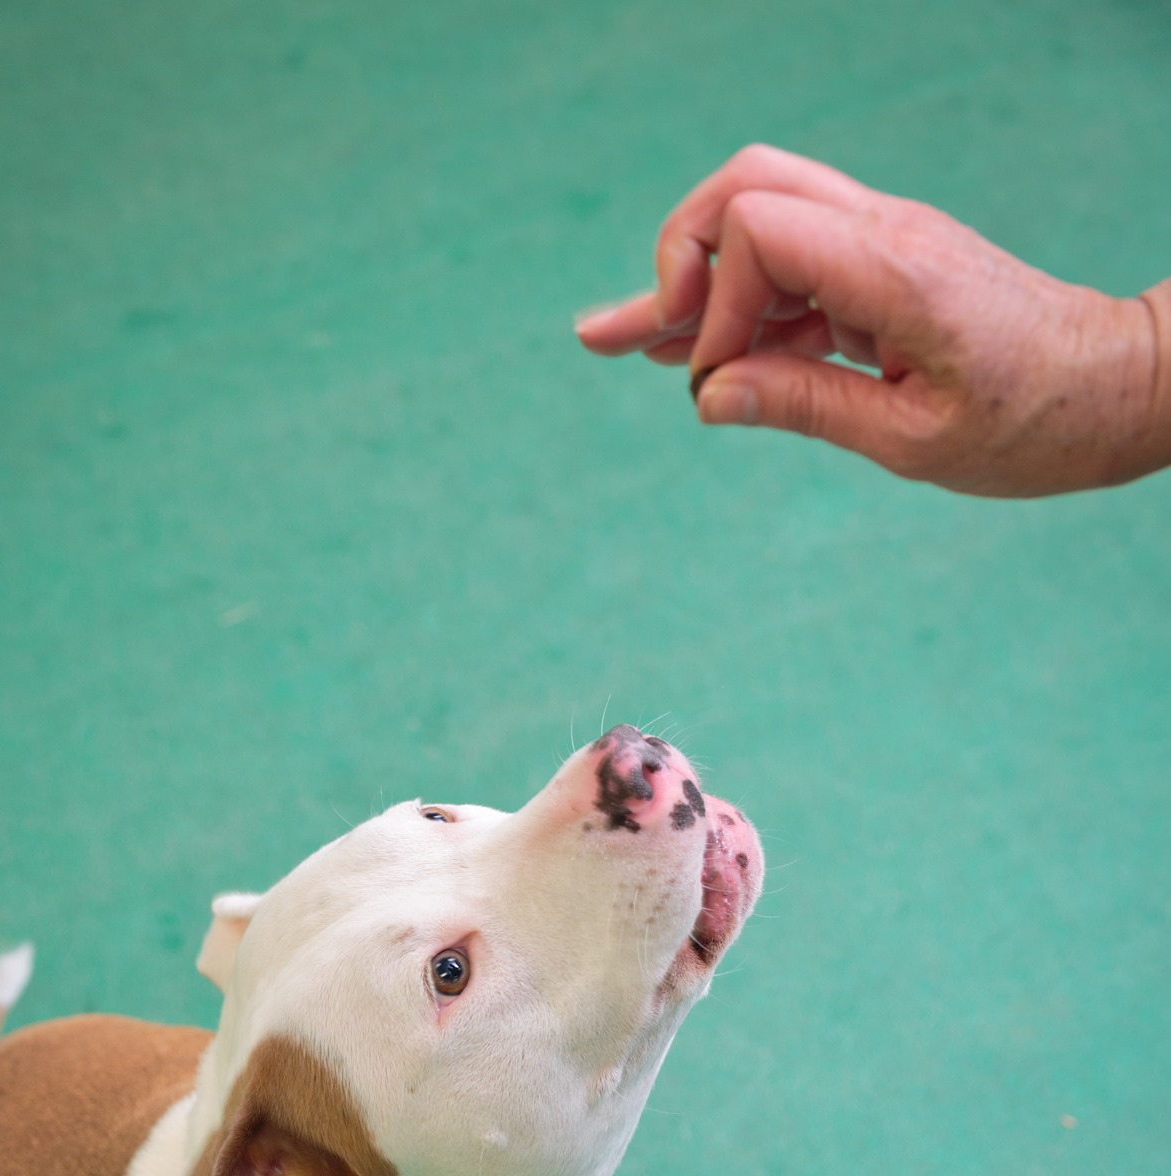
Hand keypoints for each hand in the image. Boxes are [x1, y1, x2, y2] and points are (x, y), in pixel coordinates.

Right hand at [575, 145, 1170, 496]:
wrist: (1110, 389)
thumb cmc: (1031, 424)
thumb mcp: (912, 441)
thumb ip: (807, 408)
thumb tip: (709, 396)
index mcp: (896, 270)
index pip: (760, 227)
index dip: (715, 300)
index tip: (718, 381)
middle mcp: (884, 234)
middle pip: (747, 185)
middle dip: (683, 257)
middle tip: (650, 340)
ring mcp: (882, 243)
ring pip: (760, 216)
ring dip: (691, 279)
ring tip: (614, 341)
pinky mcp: (881, 268)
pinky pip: (791, 263)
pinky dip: (736, 305)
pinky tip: (682, 352)